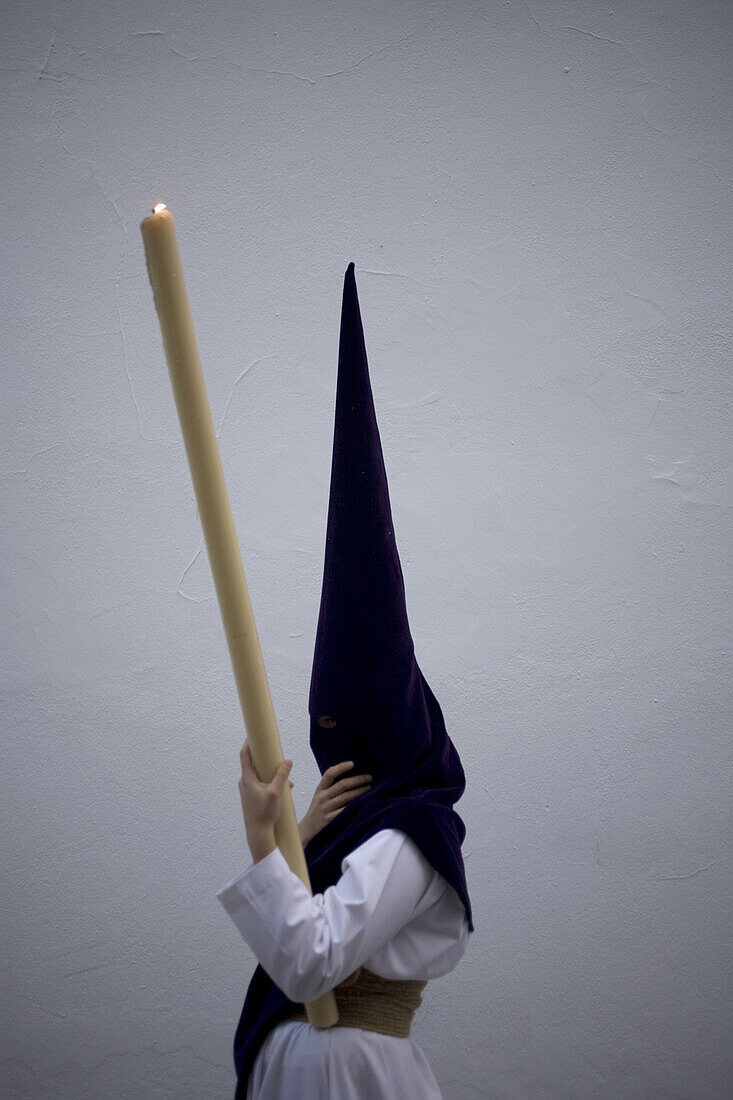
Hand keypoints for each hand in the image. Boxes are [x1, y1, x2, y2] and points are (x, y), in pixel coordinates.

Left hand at [238, 741, 292, 861]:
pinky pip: (262, 784)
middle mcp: (245, 782)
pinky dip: (272, 782)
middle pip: (254, 763)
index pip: (245, 755)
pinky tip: (285, 788)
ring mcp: (248, 790)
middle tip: (274, 752)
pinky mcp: (253, 797)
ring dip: (272, 773)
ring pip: (260, 775)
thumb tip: (287, 761)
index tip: (253, 733)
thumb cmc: (264, 814)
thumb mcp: (276, 793)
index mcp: (247, 778)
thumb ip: (281, 776)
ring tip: (286, 778)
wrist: (258, 834)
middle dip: (266, 758)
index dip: (248, 743)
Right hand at [299, 761, 371, 846]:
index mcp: (320, 790)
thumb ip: (330, 787)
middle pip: (342, 785)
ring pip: (347, 797)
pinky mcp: (331, 819)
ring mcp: (326, 809)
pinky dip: (356, 805)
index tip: (352, 763)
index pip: (329, 774)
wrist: (307, 830)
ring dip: (360, 791)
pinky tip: (364, 802)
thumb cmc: (317, 812)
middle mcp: (322, 798)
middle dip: (358, 780)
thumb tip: (347, 774)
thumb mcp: (319, 796)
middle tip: (368, 777)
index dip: (341, 767)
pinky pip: (346, 810)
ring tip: (369, 788)